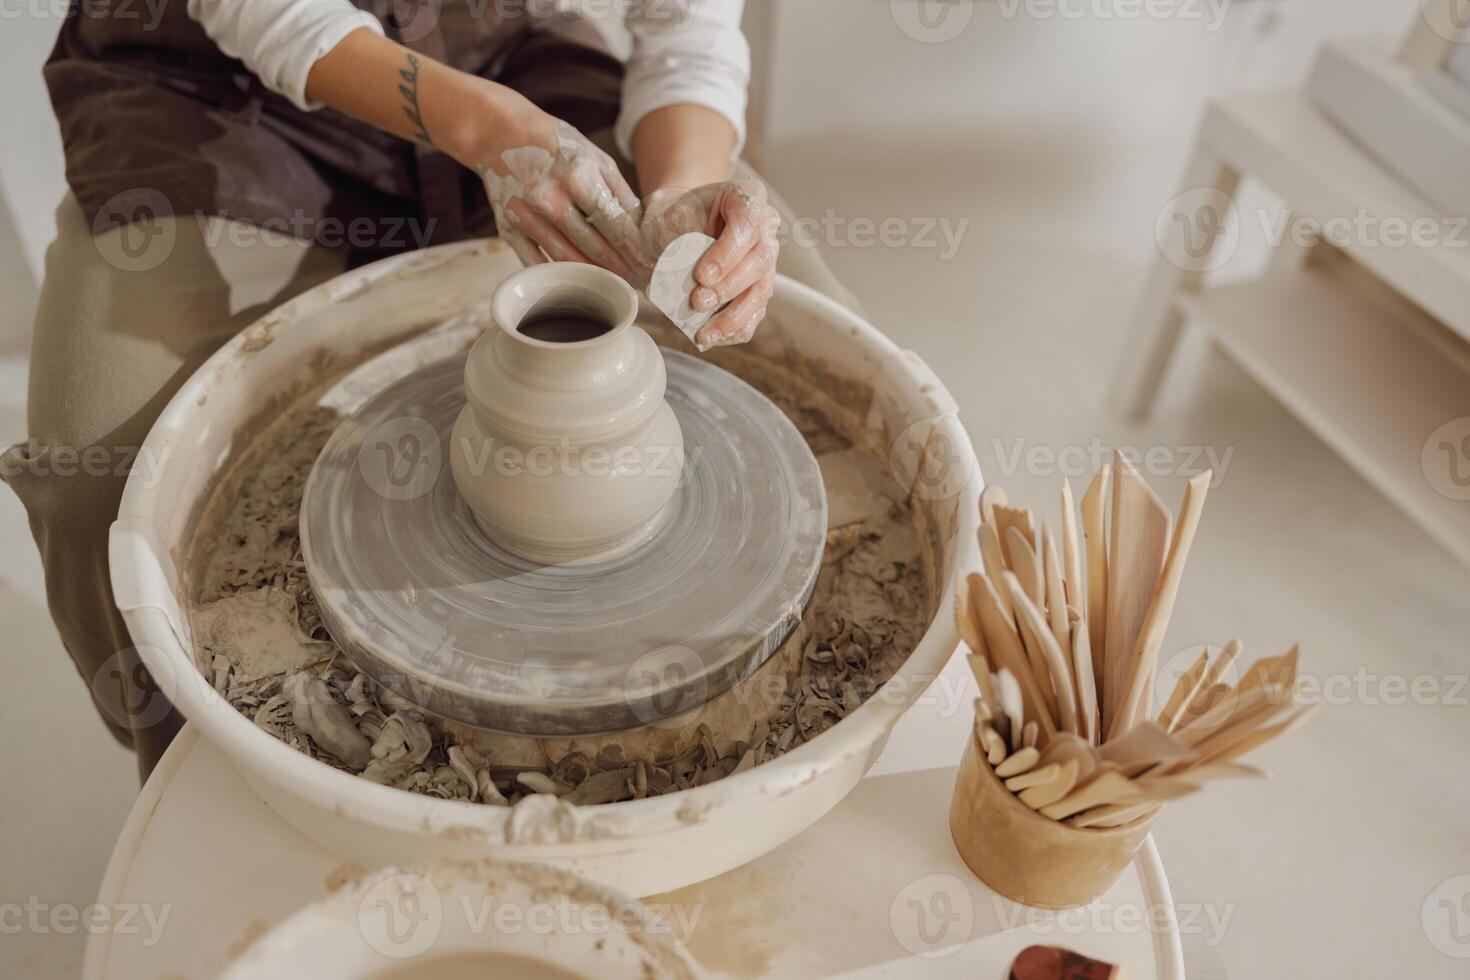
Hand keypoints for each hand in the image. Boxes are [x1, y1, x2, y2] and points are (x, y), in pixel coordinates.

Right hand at [457, 94, 648, 283]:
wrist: (499, 133)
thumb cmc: (556, 146)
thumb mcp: (595, 157)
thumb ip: (620, 192)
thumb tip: (644, 229)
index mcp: (577, 176)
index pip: (616, 225)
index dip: (636, 250)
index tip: (651, 266)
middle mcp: (550, 198)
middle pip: (594, 247)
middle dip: (622, 269)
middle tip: (641, 283)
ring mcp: (526, 216)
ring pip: (567, 259)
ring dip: (595, 277)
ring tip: (617, 285)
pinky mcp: (508, 228)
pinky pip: (535, 263)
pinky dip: (558, 276)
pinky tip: (578, 283)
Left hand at [639, 178, 780, 346]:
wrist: (678, 224)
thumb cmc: (675, 215)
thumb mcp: (669, 213)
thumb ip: (677, 235)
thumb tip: (683, 271)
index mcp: (747, 197)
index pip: (748, 223)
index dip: (727, 253)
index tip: (701, 275)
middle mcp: (765, 228)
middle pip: (760, 261)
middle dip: (728, 287)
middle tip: (698, 301)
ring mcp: (766, 260)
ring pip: (762, 291)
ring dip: (733, 316)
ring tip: (705, 332)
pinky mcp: (759, 288)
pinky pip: (756, 313)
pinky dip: (735, 328)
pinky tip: (712, 335)